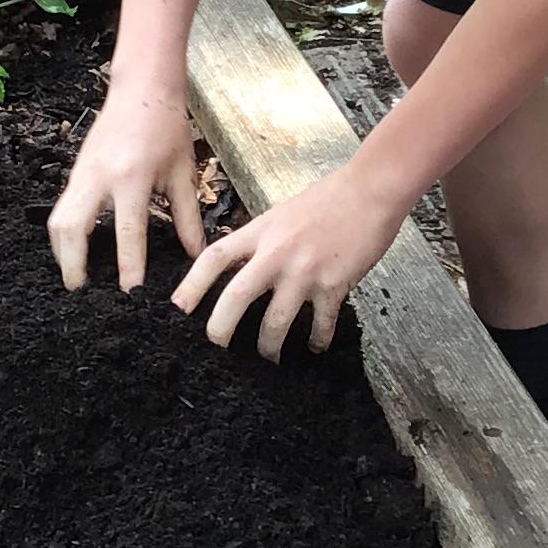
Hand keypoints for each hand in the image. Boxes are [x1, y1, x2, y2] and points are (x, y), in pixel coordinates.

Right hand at [48, 89, 202, 291]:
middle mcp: (99, 177)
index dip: (128, 267)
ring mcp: (81, 173)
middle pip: (72, 230)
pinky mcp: (75, 172)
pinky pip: (61, 209)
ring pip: (57, 221)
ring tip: (75, 277)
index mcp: (132, 178)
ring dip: (62, 252)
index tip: (130, 294)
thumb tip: (195, 254)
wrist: (142, 89)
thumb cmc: (166, 127)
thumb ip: (188, 217)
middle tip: (82, 293)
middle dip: (73, 266)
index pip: (127, 232)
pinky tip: (74, 250)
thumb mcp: (183, 172)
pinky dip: (63, 234)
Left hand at [170, 161, 406, 358]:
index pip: (215, 258)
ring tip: (269, 357)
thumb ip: (260, 240)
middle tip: (215, 347)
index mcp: (260, 231)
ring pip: (276, 320)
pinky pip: (320, 322)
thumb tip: (242, 266)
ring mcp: (305, 270)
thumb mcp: (281, 214)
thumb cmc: (328, 199)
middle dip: (220, 329)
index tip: (177, 307)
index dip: (191, 284)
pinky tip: (316, 346)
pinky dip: (317, 339)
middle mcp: (277, 252)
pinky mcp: (334, 284)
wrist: (370, 190)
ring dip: (269, 346)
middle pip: (237, 296)